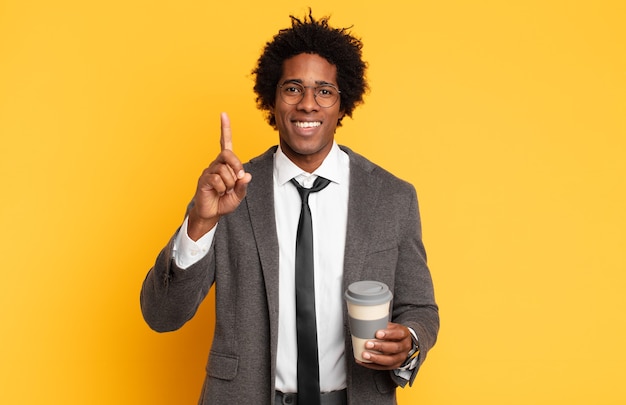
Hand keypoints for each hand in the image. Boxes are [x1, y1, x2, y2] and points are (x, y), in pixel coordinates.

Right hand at [187, 112, 251, 239]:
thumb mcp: (239, 195)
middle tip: (238, 177)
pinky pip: (217, 180)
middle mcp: (216, 164)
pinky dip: (222, 189)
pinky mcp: (204, 180)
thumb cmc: (224, 202)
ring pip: (225, 171)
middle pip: (228, 154)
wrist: (211, 213)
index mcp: (225, 164)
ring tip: (225, 191)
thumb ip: (243, 185)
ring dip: (230, 183)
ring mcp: (208, 171)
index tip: (223, 114)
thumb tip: (246, 175)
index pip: (225, 143)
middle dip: (236, 165)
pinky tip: (219, 192)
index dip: (225, 129)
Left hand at [357, 323, 412, 369]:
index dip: (388, 334)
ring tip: (364, 355)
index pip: (399, 334)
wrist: (403, 342)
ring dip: (376, 358)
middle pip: (395, 348)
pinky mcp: (395, 365)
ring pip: (390, 360)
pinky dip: (372, 365)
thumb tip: (368, 321)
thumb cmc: (395, 333)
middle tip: (368, 344)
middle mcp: (405, 347)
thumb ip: (383, 325)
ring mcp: (401, 358)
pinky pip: (383, 367)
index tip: (377, 333)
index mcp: (404, 334)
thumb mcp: (392, 326)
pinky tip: (363, 361)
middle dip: (380, 347)